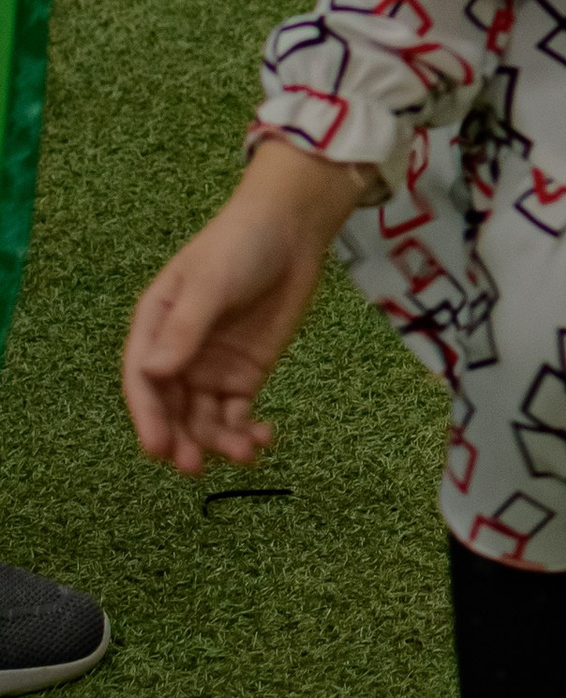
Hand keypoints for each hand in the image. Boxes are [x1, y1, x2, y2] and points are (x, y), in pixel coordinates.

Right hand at [121, 146, 356, 472]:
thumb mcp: (210, 284)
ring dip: (219, 441)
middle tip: (196, 466)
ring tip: (244, 453)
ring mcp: (211, 368)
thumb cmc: (238, 246)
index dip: (147, 417)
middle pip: (171, 409)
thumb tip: (153, 372)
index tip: (157, 449)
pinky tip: (263, 440)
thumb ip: (186, 329)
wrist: (290, 232)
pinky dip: (246, 431)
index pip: (142, 381)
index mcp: (154, 329)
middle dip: (181, 440)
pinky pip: (238, 413)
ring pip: (204, 418)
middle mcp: (178, 355)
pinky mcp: (245, 375)